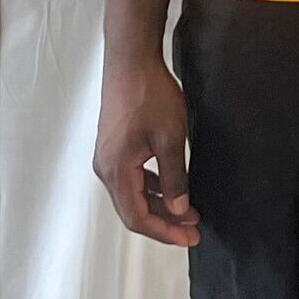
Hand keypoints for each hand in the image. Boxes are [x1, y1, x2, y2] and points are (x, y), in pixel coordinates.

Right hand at [93, 51, 199, 246]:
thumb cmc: (148, 94)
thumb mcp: (171, 139)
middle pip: (133, 210)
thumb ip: (175, 178)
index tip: (189, 238)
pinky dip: (153, 188)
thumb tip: (179, 210)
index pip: (137, 217)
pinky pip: (132, 178)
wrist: (131, 60)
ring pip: (133, 194)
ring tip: (189, 210)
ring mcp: (107, 157)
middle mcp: (106, 168)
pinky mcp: (113, 146)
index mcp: (116, 171)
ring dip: (160, 205)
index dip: (165, 232)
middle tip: (193, 229)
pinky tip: (173, 187)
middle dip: (164, 222)